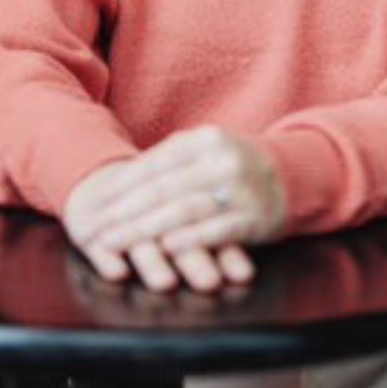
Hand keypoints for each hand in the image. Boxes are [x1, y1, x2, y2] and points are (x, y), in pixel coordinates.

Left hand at [63, 127, 285, 289]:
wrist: (294, 175)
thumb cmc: (235, 167)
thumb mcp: (205, 152)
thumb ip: (169, 162)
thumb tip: (119, 182)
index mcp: (204, 140)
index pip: (153, 164)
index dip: (119, 188)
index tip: (92, 208)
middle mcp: (222, 159)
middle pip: (163, 188)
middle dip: (123, 213)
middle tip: (95, 231)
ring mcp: (241, 187)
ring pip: (185, 208)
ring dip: (147, 229)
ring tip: (117, 243)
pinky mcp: (257, 216)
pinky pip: (219, 228)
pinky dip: (192, 238)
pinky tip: (168, 248)